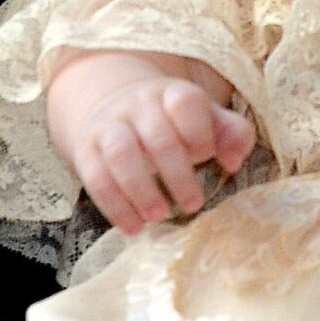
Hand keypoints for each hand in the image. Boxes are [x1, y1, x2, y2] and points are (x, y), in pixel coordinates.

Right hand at [45, 50, 255, 235]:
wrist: (113, 106)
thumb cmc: (172, 122)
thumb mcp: (204, 118)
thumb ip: (232, 134)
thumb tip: (233, 161)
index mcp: (172, 93)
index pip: (185, 102)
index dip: (199, 132)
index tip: (208, 156)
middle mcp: (138, 104)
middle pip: (157, 135)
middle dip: (177, 174)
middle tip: (193, 205)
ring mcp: (109, 125)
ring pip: (121, 154)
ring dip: (141, 190)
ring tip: (159, 217)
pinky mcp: (86, 149)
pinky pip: (95, 177)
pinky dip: (114, 206)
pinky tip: (134, 227)